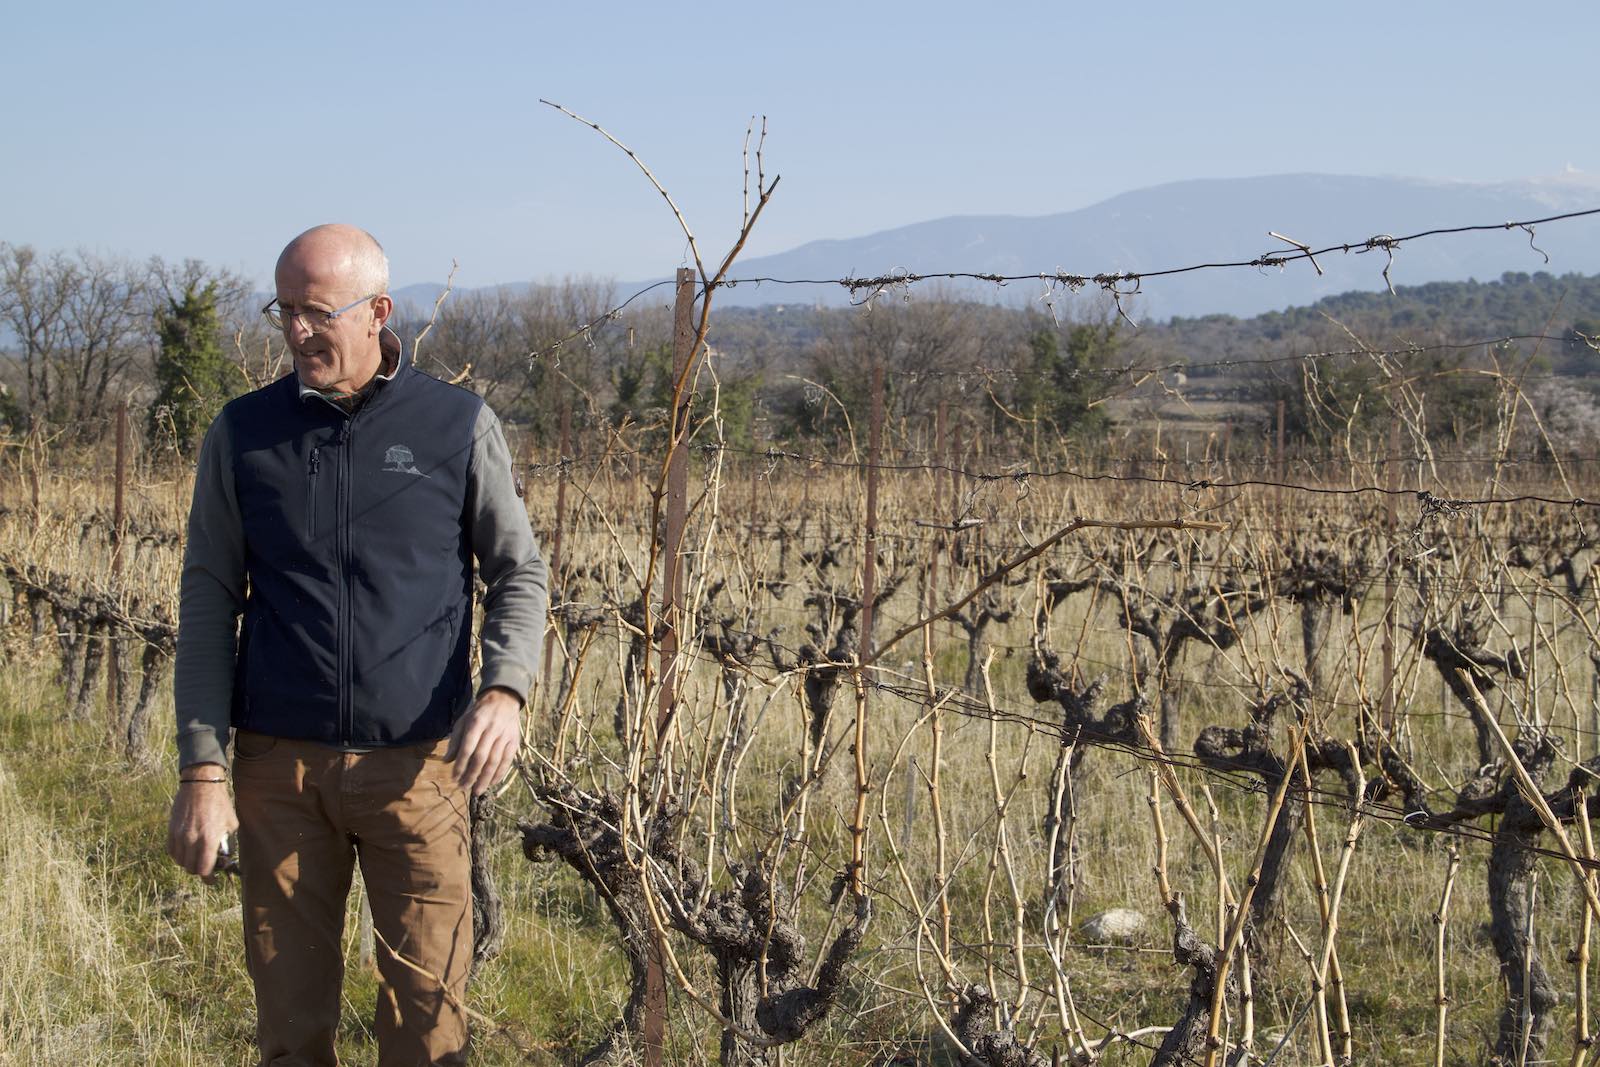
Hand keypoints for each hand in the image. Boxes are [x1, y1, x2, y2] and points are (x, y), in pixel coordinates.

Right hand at [166, 764, 238, 882]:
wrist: (201, 785)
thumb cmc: (220, 804)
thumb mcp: (231, 824)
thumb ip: (226, 844)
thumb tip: (223, 859)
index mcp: (209, 839)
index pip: (204, 870)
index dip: (209, 879)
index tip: (212, 880)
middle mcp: (192, 839)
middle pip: (191, 868)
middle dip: (200, 871)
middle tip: (207, 867)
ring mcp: (179, 835)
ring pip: (180, 862)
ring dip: (189, 864)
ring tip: (197, 857)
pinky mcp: (171, 830)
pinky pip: (172, 851)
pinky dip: (179, 856)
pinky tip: (186, 851)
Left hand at [447, 687, 522, 795]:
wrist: (503, 700)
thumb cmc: (479, 713)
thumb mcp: (463, 721)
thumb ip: (455, 741)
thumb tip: (446, 761)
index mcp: (476, 723)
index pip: (467, 748)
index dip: (460, 765)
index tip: (454, 778)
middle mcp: (492, 729)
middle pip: (481, 757)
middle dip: (471, 775)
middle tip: (464, 787)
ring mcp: (505, 736)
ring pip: (495, 761)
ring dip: (485, 778)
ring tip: (477, 791)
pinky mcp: (514, 741)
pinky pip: (507, 761)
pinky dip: (499, 773)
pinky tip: (491, 783)